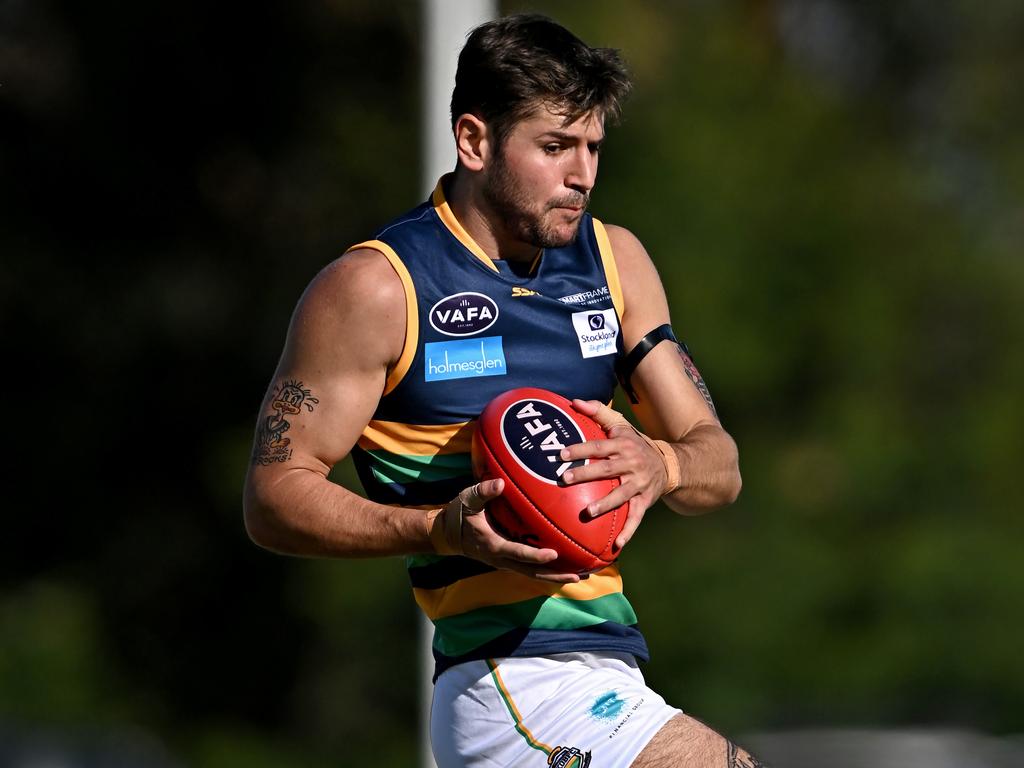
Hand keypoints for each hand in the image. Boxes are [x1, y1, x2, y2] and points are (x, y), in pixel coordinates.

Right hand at [455, 479, 583, 583]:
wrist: (446, 534)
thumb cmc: (458, 515)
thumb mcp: (467, 500)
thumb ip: (483, 491)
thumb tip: (501, 483)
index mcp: (493, 545)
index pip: (518, 553)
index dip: (535, 555)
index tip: (554, 554)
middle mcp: (501, 558)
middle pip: (531, 572)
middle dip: (554, 575)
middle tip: (578, 576)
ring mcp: (505, 562)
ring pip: (533, 573)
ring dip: (554, 576)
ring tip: (579, 576)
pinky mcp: (507, 560)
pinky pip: (529, 568)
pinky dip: (546, 569)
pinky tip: (564, 566)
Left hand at [559, 399, 669, 549]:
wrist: (669, 463)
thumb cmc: (635, 443)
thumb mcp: (620, 425)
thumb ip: (598, 411)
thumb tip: (573, 401)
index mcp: (622, 444)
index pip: (598, 446)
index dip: (580, 449)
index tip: (561, 454)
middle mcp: (631, 463)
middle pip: (606, 469)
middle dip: (585, 474)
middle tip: (565, 479)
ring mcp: (639, 484)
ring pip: (621, 495)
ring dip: (604, 504)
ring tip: (587, 512)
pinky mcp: (645, 501)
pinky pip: (636, 518)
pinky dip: (628, 532)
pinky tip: (616, 544)